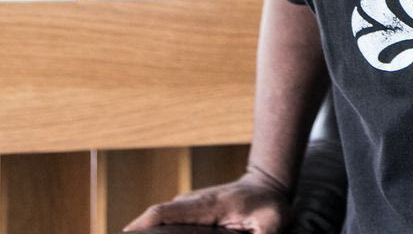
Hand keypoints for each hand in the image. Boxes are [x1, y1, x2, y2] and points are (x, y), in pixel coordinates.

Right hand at [123, 171, 289, 233]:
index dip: (141, 225)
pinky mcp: (190, 213)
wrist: (268, 184)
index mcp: (206, 205)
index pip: (164, 212)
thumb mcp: (271, 224)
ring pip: (158, 221)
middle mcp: (191, 203)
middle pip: (154, 218)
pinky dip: (157, 233)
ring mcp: (189, 207)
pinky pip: (166, 222)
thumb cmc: (270, 205)